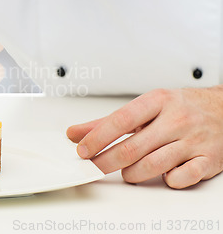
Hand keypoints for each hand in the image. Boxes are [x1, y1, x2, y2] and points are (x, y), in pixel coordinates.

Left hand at [67, 87, 222, 188]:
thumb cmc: (180, 108)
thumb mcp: (144, 107)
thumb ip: (108, 122)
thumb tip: (75, 133)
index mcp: (157, 101)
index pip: (120, 121)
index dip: (97, 138)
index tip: (83, 150)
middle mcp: (176, 120)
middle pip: (132, 148)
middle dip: (106, 162)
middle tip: (95, 168)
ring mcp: (193, 141)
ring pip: (153, 165)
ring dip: (132, 174)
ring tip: (126, 172)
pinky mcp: (208, 160)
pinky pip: (181, 178)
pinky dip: (167, 181)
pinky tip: (162, 176)